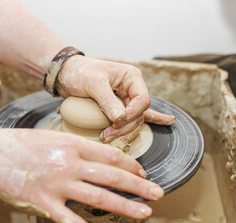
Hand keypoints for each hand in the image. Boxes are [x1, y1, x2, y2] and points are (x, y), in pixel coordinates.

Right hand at [0, 127, 163, 222]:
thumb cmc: (19, 143)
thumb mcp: (51, 136)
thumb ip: (75, 147)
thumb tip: (96, 158)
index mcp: (72, 145)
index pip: (110, 156)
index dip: (131, 165)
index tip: (142, 171)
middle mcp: (70, 164)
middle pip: (112, 176)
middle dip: (139, 185)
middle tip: (158, 191)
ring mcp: (58, 185)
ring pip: (99, 197)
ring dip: (125, 205)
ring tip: (144, 211)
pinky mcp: (45, 203)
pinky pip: (72, 220)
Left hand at [56, 56, 174, 143]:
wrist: (67, 74)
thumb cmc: (80, 72)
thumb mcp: (93, 84)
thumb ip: (108, 101)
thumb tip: (120, 119)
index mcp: (131, 77)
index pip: (142, 100)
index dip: (132, 114)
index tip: (116, 121)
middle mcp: (132, 88)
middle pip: (139, 113)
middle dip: (125, 126)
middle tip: (107, 135)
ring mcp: (126, 98)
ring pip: (134, 120)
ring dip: (125, 131)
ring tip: (109, 138)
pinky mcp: (119, 106)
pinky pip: (135, 115)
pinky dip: (148, 120)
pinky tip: (167, 121)